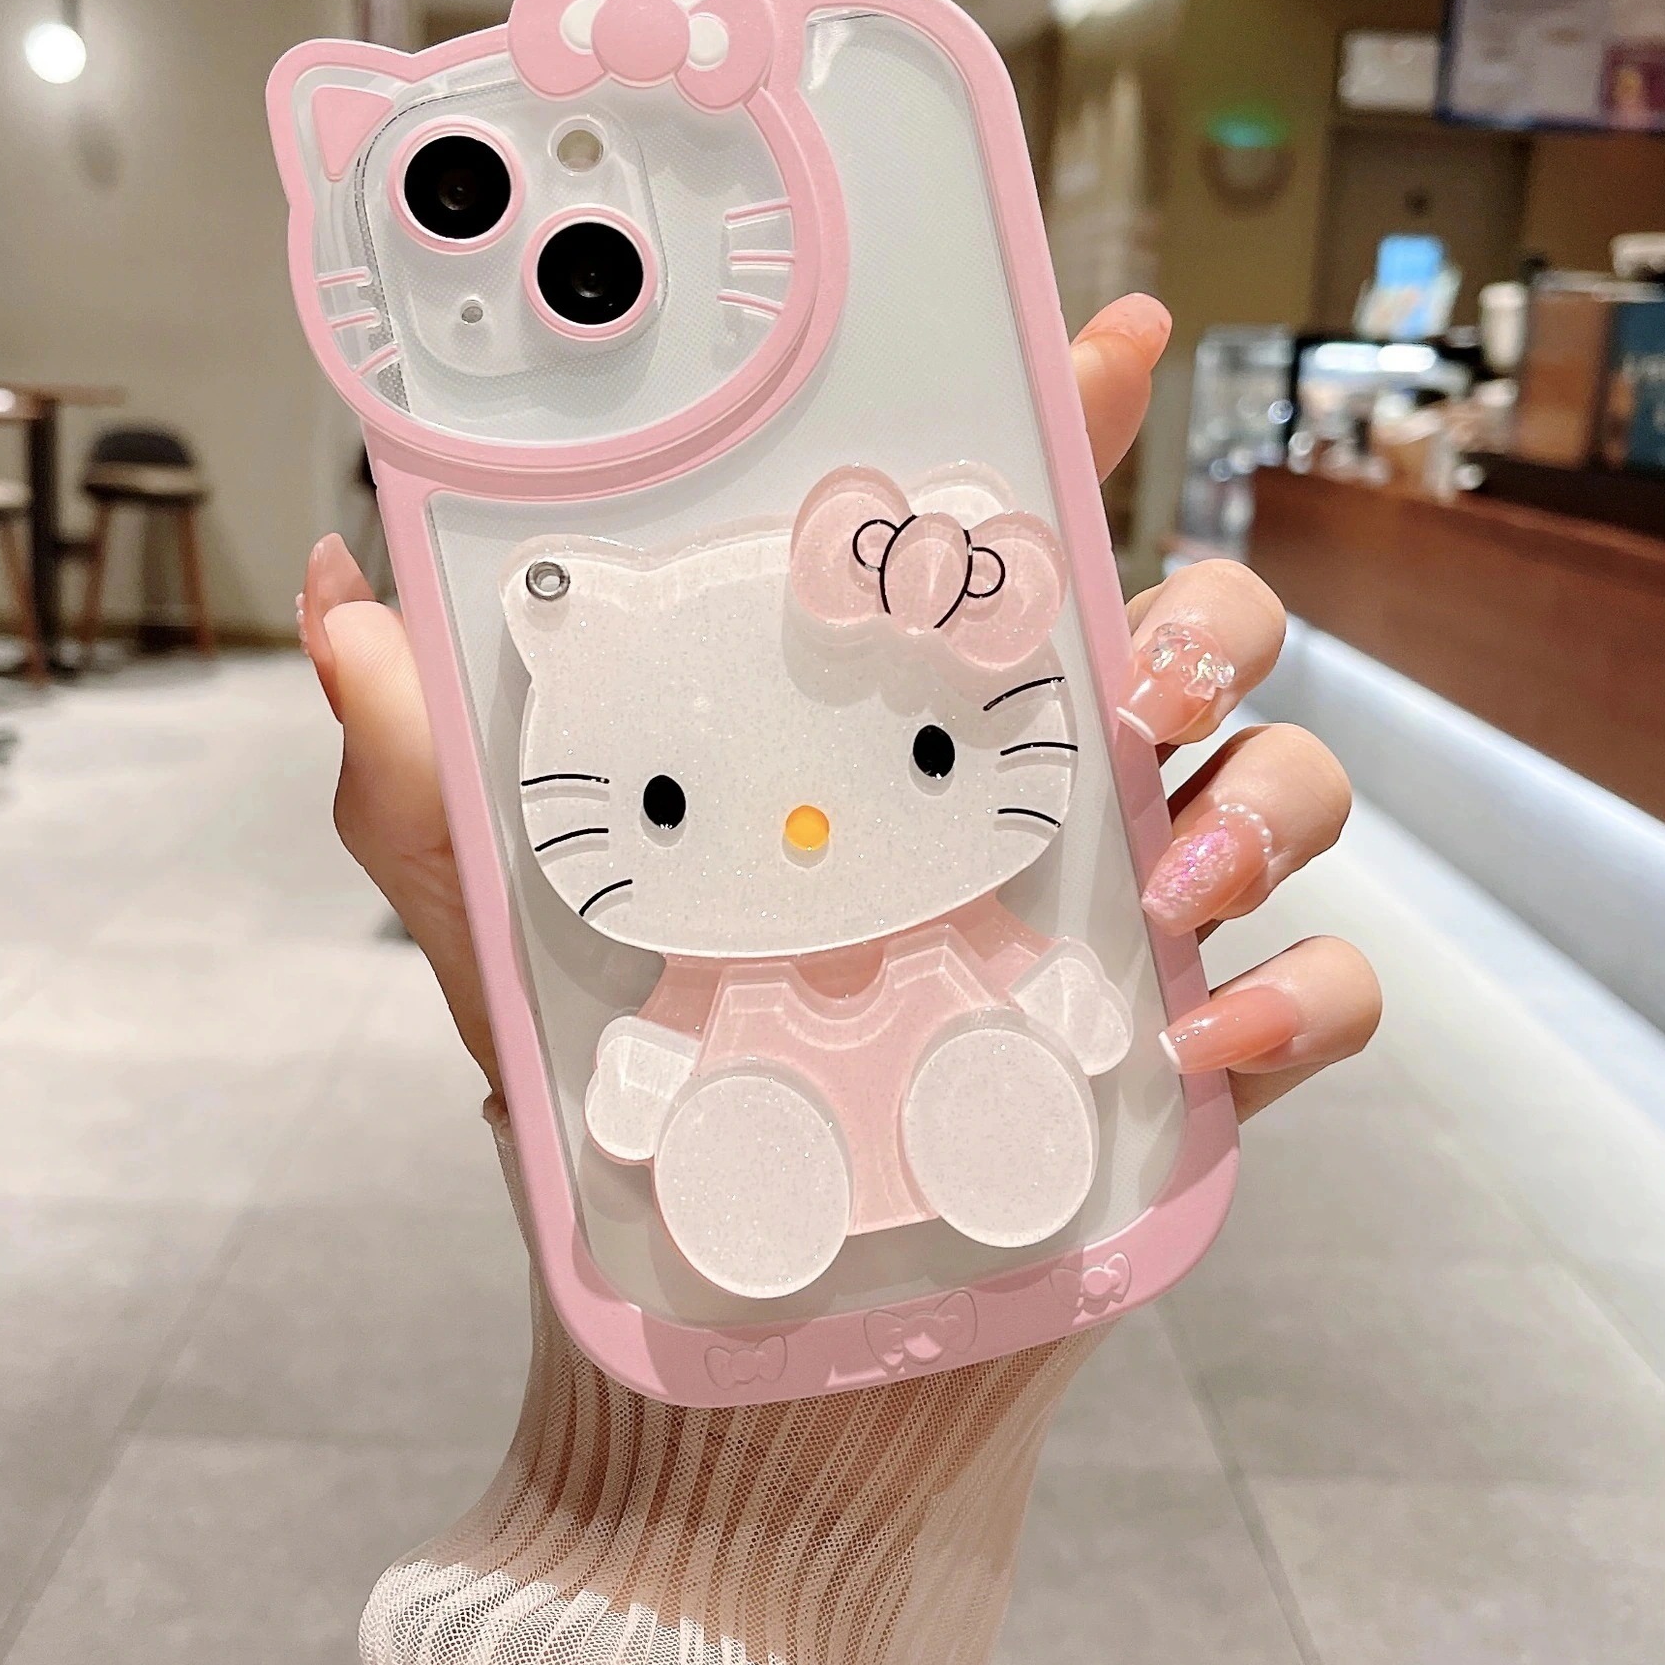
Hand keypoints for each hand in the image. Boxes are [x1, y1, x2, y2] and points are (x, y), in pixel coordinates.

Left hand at [300, 293, 1378, 1119]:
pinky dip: (1294, 999)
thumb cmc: (630, 1091)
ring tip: (1169, 879)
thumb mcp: (497, 902)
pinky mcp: (1188, 1058)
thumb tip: (341, 586)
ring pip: (1289, 780)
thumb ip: (421, 750)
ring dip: (1266, 796)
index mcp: (897, 728)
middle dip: (1207, 613)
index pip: (1007, 541)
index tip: (1111, 339)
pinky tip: (1193, 1040)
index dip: (1072, 420)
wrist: (732, 1325)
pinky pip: (1324, 993)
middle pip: (1197, 629)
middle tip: (1130, 675)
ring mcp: (1123, 923)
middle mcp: (1031, 799)